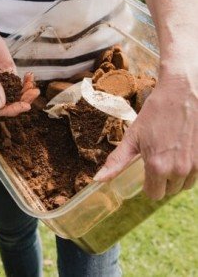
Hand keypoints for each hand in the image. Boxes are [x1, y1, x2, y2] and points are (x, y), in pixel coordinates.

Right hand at [0, 18, 38, 116]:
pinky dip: (27, 82)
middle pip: (9, 103)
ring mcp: (1, 81)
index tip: (22, 106)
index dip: (10, 110)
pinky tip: (30, 77)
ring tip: (34, 88)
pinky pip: (19, 82)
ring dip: (26, 92)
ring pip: (16, 94)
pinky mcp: (8, 72)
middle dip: (22, 101)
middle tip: (33, 94)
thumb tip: (0, 104)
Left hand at [94, 72, 197, 199]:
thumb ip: (117, 161)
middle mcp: (180, 170)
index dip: (148, 184)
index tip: (146, 170)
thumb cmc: (156, 113)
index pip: (153, 194)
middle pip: (169, 190)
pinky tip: (184, 150)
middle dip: (162, 179)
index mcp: (158, 167)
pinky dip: (191, 168)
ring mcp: (197, 165)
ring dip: (178, 175)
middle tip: (158, 158)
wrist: (183, 93)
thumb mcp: (132, 137)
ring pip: (185, 184)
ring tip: (171, 153)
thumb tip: (98, 179)